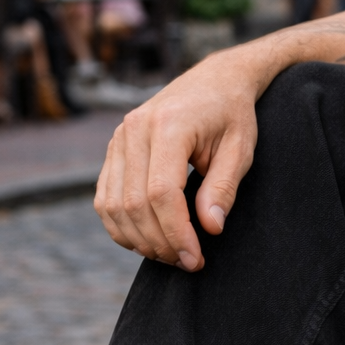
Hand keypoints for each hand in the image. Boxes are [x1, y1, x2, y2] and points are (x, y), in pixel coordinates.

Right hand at [95, 47, 268, 268]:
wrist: (214, 81)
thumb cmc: (231, 115)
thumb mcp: (240, 150)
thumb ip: (223, 188)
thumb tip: (210, 228)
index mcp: (168, 125)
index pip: (161, 193)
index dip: (176, 233)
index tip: (196, 259)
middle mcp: (134, 129)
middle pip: (134, 204)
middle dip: (160, 242)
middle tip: (187, 263)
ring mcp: (119, 138)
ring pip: (113, 205)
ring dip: (139, 240)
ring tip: (170, 255)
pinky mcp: (114, 149)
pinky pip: (104, 198)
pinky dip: (120, 226)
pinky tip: (148, 239)